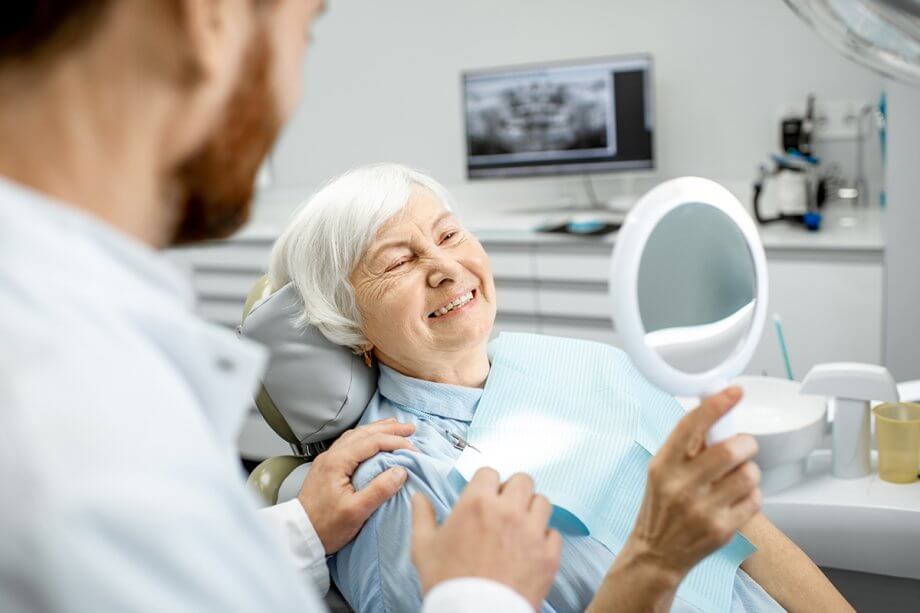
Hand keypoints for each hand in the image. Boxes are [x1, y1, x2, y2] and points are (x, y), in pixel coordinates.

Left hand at [298, 418, 416, 553]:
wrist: (299, 536)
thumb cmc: (326, 527)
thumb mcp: (356, 512)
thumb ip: (379, 490)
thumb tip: (400, 471)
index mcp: (337, 461)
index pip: (372, 442)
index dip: (395, 442)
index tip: (414, 449)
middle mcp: (331, 455)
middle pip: (364, 433)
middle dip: (389, 429)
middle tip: (410, 429)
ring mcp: (327, 460)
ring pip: (356, 436)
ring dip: (377, 430)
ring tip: (394, 428)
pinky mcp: (327, 468)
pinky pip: (349, 443)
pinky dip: (366, 437)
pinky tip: (371, 440)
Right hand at [411, 468, 561, 610]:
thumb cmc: (447, 583)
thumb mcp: (424, 547)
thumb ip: (422, 516)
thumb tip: (418, 497)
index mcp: (477, 503)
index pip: (490, 472)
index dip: (486, 484)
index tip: (484, 496)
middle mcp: (508, 511)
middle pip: (523, 481)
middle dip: (513, 491)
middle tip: (505, 508)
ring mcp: (532, 532)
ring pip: (542, 503)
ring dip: (531, 510)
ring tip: (520, 526)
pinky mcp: (548, 555)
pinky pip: (554, 533)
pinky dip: (544, 539)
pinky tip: (531, 549)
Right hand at [626, 387, 761, 582]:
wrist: (656, 553)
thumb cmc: (661, 506)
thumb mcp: (661, 470)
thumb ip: (686, 445)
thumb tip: (714, 410)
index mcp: (663, 465)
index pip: (691, 425)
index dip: (716, 404)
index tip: (734, 391)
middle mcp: (681, 486)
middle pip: (730, 450)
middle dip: (745, 443)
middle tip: (743, 446)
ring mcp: (703, 509)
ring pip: (748, 474)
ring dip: (750, 470)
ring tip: (737, 476)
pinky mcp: (722, 529)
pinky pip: (754, 499)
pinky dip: (751, 494)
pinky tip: (736, 498)